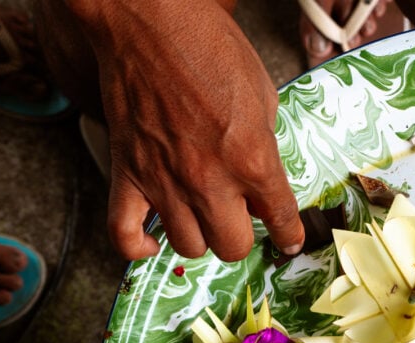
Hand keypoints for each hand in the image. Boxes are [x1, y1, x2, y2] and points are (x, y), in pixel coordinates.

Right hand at [69, 0, 304, 260]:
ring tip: (202, 218)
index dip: (290, 236)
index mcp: (252, 160)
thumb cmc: (208, 47)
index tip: (289, 240)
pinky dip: (138, 247)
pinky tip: (154, 241)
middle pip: (232, 248)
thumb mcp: (262, 95)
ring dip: (199, 237)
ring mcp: (165, 182)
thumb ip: (265, 146)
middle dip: (242, 237)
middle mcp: (209, 181)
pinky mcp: (127, 175)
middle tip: (241, 219)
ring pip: (188, 247)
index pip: (280, 221)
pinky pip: (125, 235)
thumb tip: (265, 177)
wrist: (148, 22)